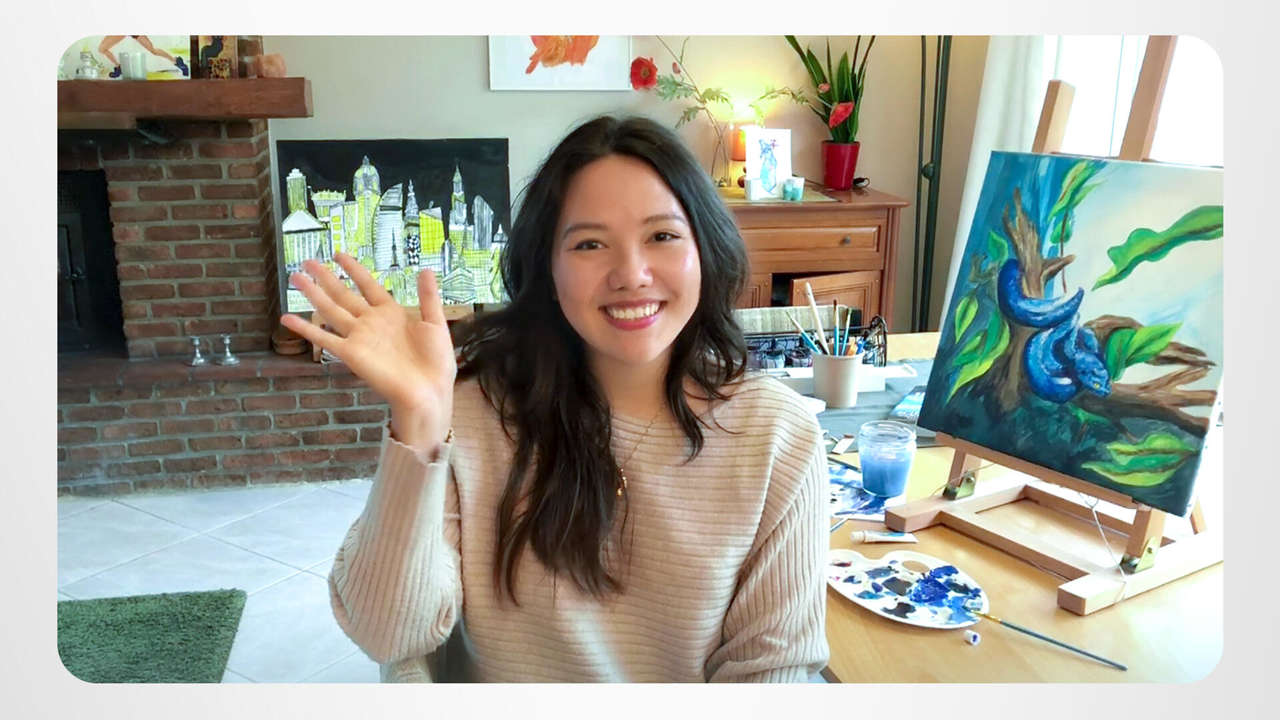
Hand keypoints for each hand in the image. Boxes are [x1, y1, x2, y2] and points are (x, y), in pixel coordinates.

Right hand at [280, 253, 454, 450]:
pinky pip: (324, 338)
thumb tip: (425, 269)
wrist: (429, 391)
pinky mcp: (351, 354)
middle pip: (343, 294)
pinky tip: (288, 319)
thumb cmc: (436, 362)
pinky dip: (305, 329)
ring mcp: (359, 337)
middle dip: (325, 278)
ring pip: (330, 310)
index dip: (353, 269)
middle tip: (307, 261)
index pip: (368, 285)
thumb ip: (428, 297)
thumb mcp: (435, 324)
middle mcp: (371, 322)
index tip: (338, 254)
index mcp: (391, 313)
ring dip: (312, 294)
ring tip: (294, 277)